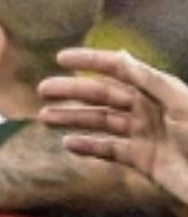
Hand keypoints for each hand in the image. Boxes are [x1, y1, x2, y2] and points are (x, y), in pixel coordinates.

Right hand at [39, 48, 187, 206]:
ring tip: (44, 116)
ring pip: (100, 121)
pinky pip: (108, 150)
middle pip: (103, 95)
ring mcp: (143, 134)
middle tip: (42, 90)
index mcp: (158, 90)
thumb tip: (120, 56)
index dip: (90, 61)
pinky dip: (88, 146)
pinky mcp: (141, 160)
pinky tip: (68, 143)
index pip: (119, 69)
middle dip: (72, 91)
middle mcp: (148, 108)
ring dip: (72, 118)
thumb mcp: (182, 103)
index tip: (61, 58)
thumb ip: (151, 80)